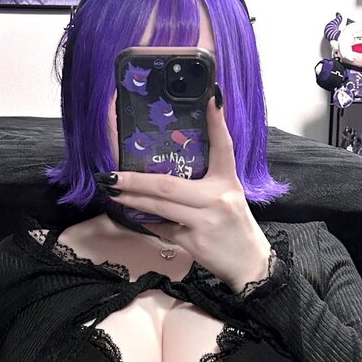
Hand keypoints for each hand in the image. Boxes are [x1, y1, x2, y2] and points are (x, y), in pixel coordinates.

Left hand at [101, 92, 272, 290]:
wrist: (250, 265)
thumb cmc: (235, 228)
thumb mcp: (230, 194)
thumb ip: (209, 175)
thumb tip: (174, 160)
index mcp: (228, 181)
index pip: (224, 146)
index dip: (217, 121)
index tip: (210, 96)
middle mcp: (218, 198)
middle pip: (168, 184)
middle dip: (136, 178)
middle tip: (111, 174)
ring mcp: (205, 222)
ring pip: (160, 207)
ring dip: (132, 198)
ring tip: (112, 189)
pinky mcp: (195, 243)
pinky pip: (163, 228)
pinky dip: (147, 221)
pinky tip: (131, 213)